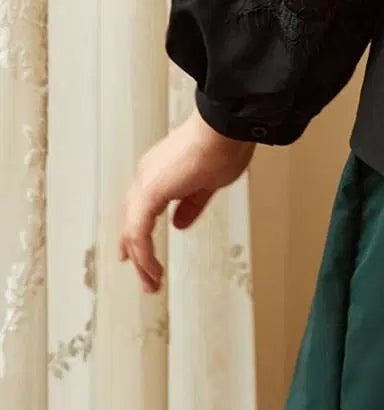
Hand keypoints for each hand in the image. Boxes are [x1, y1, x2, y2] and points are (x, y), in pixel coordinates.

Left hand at [119, 109, 254, 292]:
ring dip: (141, 260)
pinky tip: (153, 270)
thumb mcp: (209, 183)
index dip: (136, 233)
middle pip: (132, 222)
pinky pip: (139, 233)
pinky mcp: (149, 192)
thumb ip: (191, 205)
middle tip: (145, 276)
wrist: (225, 127)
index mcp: (161, 171)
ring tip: (152, 282)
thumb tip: (179, 224)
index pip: (140, 208)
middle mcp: (148, 175)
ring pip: (132, 231)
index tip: (135, 254)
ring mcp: (146, 183)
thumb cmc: (225, 145)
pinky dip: (144, 255)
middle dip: (136, 253)